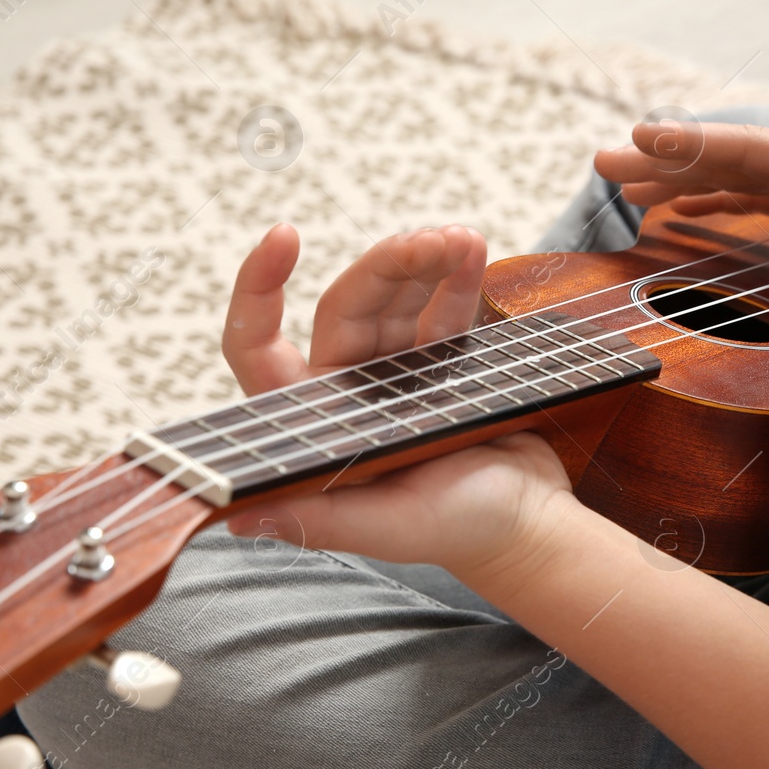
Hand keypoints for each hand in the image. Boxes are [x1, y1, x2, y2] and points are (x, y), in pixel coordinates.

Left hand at [218, 223, 574, 576]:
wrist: (532, 525)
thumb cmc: (459, 533)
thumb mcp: (387, 527)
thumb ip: (319, 519)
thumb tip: (236, 515)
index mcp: (316, 426)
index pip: (261, 347)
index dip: (259, 290)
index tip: (285, 235)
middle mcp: (347, 392)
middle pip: (348, 306)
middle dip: (387, 266)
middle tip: (431, 243)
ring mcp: (395, 372)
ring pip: (395, 296)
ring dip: (425, 259)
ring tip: (460, 240)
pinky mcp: (443, 360)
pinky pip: (441, 304)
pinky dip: (457, 273)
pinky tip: (471, 248)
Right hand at [593, 107, 768, 285]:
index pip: (746, 151)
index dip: (691, 147)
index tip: (638, 136)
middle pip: (722, 162)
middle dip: (662, 162)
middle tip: (601, 162)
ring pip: (732, 178)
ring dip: (678, 179)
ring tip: (622, 185)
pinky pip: (755, 199)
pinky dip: (713, 199)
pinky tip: (686, 210)